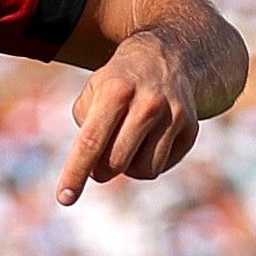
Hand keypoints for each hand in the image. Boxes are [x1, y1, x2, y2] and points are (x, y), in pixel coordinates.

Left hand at [56, 33, 200, 205]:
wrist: (169, 56)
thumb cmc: (120, 81)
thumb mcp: (94, 91)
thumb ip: (88, 128)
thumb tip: (95, 166)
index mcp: (117, 90)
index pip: (92, 142)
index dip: (76, 173)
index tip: (64, 198)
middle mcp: (149, 103)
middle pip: (116, 163)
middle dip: (101, 169)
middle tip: (100, 159)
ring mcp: (174, 116)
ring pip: (143, 171)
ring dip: (128, 167)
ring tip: (127, 144)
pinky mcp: (191, 128)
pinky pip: (162, 166)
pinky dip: (149, 161)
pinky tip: (148, 140)